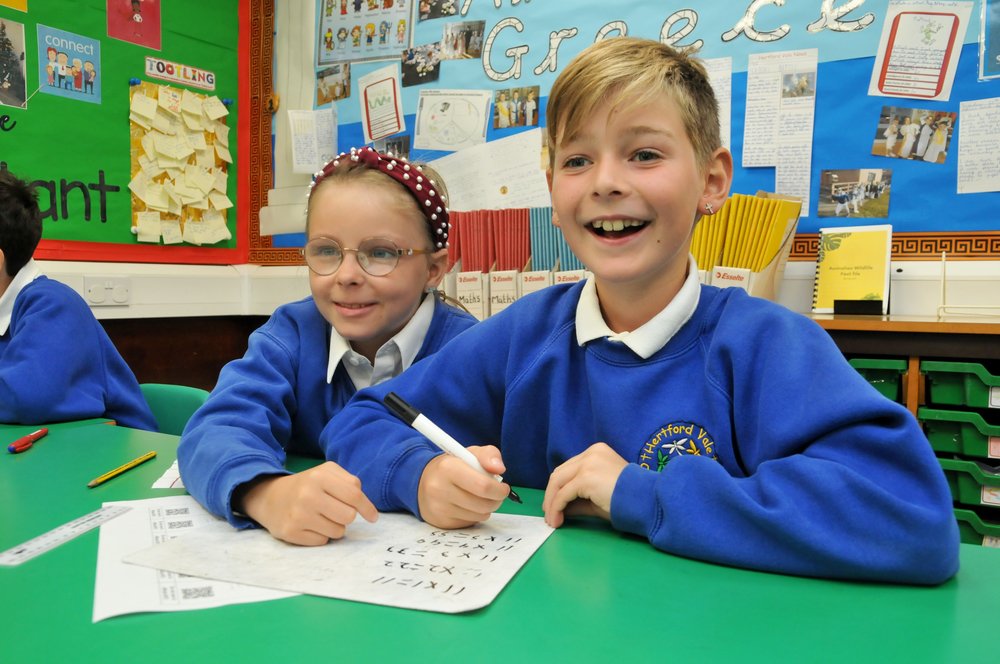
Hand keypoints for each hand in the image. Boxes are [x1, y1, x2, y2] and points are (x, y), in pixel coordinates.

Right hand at [237, 462, 377, 545]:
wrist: (270, 497)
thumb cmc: (307, 485)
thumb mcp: (327, 473)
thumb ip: (350, 483)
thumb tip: (367, 508)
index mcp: (320, 476)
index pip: (354, 495)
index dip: (367, 508)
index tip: (373, 517)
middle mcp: (308, 495)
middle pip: (348, 517)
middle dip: (347, 516)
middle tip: (335, 510)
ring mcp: (298, 515)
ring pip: (337, 532)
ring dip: (334, 527)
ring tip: (321, 517)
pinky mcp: (291, 533)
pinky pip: (322, 542)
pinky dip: (320, 535)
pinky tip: (310, 525)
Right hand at [417, 445, 509, 528]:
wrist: (420, 482)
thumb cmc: (451, 466)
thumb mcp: (469, 453)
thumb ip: (488, 455)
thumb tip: (500, 469)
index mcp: (448, 468)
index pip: (483, 485)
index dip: (499, 489)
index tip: (503, 487)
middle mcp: (440, 489)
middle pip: (483, 504)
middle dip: (497, 500)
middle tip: (497, 494)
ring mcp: (439, 508)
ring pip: (480, 515)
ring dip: (487, 507)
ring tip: (480, 497)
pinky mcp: (442, 522)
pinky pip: (471, 522)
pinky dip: (476, 514)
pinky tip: (468, 505)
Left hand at [542, 442, 627, 527]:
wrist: (646, 501)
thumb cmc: (628, 500)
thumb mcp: (598, 497)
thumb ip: (580, 499)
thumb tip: (560, 508)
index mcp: (596, 452)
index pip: (569, 468)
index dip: (558, 487)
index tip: (554, 505)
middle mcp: (591, 453)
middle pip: (560, 473)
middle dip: (551, 495)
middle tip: (549, 514)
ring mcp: (588, 463)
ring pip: (558, 482)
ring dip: (551, 503)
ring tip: (552, 520)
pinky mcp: (585, 477)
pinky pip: (563, 494)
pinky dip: (556, 507)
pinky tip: (557, 520)